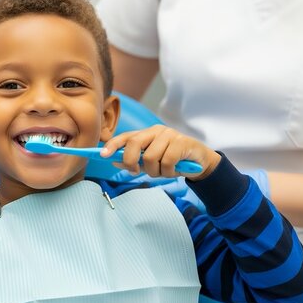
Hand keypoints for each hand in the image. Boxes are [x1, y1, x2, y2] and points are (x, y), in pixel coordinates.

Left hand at [101, 125, 220, 180]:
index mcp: (146, 134)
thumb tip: (114, 162)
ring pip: (150, 157)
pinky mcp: (182, 142)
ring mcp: (170, 135)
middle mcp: (156, 131)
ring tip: (164, 172)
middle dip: (130, 161)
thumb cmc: (173, 161)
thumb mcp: (151, 162)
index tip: (102, 155)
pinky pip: (166, 161)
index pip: (126, 137)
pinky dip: (168, 172)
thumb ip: (135, 161)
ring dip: (155, 171)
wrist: (200, 162)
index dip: (113, 145)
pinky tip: (174, 171)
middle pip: (134, 143)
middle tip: (135, 172)